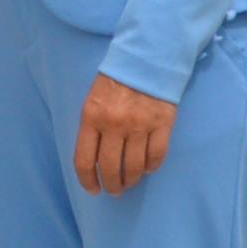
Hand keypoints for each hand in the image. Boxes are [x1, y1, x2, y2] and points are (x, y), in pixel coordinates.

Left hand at [74, 75, 176, 194]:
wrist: (148, 57)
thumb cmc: (116, 79)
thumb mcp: (94, 98)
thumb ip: (92, 126)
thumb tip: (94, 159)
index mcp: (92, 117)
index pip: (84, 160)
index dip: (88, 180)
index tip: (93, 190)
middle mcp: (114, 124)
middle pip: (110, 168)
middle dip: (111, 185)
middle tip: (114, 190)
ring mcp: (139, 125)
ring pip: (133, 167)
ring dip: (130, 180)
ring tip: (129, 183)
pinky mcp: (162, 124)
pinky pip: (156, 156)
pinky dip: (151, 167)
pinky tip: (147, 169)